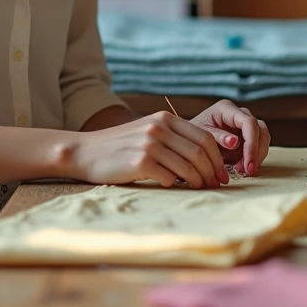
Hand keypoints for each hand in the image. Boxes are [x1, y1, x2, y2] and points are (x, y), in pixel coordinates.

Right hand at [67, 112, 228, 188]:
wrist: (85, 152)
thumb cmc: (119, 147)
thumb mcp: (147, 132)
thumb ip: (172, 139)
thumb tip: (203, 161)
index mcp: (164, 119)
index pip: (205, 137)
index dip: (217, 158)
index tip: (221, 173)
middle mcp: (159, 128)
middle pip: (200, 152)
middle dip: (212, 171)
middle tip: (216, 185)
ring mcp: (149, 144)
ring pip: (189, 166)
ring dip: (199, 181)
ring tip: (200, 188)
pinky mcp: (140, 162)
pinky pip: (169, 178)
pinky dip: (176, 185)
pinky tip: (173, 187)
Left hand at [191, 99, 271, 175]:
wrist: (192, 140)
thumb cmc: (194, 135)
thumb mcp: (201, 136)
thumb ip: (217, 137)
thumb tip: (234, 142)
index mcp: (226, 109)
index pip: (248, 122)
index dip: (252, 143)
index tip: (248, 163)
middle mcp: (239, 113)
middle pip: (259, 129)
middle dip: (257, 152)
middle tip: (249, 171)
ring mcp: (245, 123)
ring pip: (263, 137)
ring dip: (258, 155)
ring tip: (244, 170)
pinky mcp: (248, 135)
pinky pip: (259, 145)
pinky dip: (255, 157)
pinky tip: (244, 168)